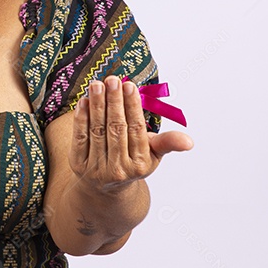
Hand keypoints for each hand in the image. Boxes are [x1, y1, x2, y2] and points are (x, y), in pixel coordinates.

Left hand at [70, 76, 192, 192]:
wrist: (106, 187)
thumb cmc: (133, 161)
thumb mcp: (153, 154)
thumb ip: (168, 143)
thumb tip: (189, 142)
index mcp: (140, 165)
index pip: (136, 130)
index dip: (132, 107)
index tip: (129, 85)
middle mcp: (119, 169)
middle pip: (116, 128)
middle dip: (114, 102)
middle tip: (112, 80)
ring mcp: (97, 169)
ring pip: (97, 130)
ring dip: (97, 105)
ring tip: (97, 84)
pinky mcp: (78, 165)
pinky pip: (80, 137)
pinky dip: (81, 118)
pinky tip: (84, 100)